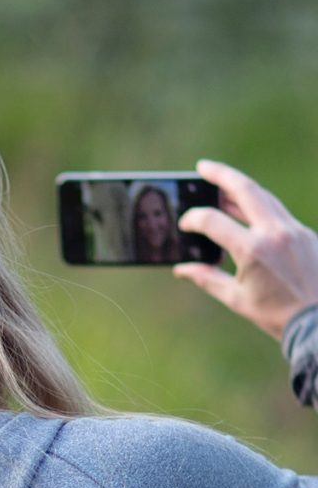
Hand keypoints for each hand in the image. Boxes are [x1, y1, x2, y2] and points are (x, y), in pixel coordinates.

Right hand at [174, 160, 317, 341]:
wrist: (317, 320)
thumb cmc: (275, 314)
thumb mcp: (236, 299)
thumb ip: (207, 278)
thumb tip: (182, 269)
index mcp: (252, 250)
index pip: (213, 221)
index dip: (194, 219)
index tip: (185, 224)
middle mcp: (274, 232)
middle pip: (245, 190)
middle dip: (222, 175)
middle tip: (204, 167)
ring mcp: (292, 229)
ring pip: (264, 196)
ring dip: (242, 188)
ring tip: (224, 185)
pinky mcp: (304, 232)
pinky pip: (277, 211)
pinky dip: (260, 206)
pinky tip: (248, 210)